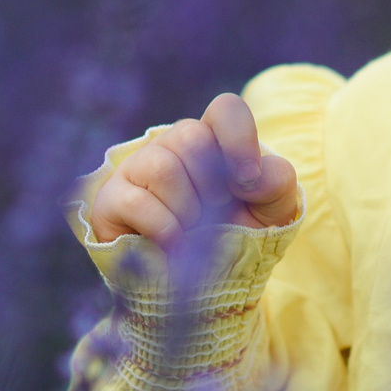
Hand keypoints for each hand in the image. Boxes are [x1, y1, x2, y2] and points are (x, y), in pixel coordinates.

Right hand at [84, 93, 300, 248]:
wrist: (202, 280)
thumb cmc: (237, 233)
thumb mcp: (271, 210)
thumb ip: (277, 181)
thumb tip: (249, 175)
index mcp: (214, 139)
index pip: (226, 109)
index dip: (239, 139)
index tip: (247, 182)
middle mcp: (173, 145)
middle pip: (191, 137)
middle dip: (211, 186)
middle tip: (214, 213)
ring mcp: (139, 168)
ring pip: (163, 167)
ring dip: (188, 210)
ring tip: (192, 229)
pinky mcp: (113, 199)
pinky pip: (138, 201)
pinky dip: (164, 228)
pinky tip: (173, 242)